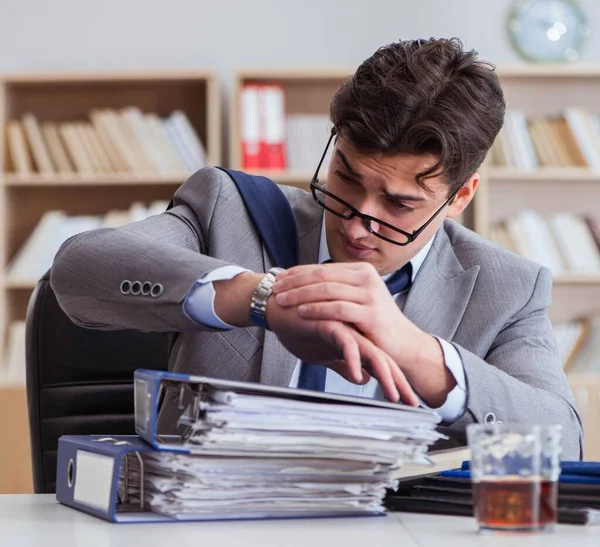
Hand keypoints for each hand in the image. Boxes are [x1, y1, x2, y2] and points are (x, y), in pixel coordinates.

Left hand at [273, 262, 453, 406]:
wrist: (402, 343)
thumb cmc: (374, 324)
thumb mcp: (356, 300)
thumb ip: (336, 290)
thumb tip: (304, 284)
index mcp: (360, 271)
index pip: (322, 268)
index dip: (297, 272)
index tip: (278, 278)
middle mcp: (366, 277)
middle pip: (321, 275)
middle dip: (294, 282)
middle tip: (275, 288)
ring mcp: (370, 294)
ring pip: (327, 290)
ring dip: (300, 295)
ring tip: (282, 301)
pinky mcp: (371, 313)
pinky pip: (338, 308)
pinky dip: (317, 309)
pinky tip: (302, 312)